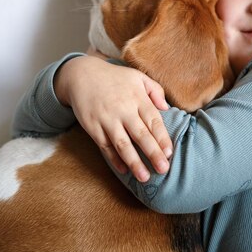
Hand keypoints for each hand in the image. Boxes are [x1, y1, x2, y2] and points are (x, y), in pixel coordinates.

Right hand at [54, 56, 172, 180]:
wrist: (81, 75)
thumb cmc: (115, 78)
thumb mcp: (137, 77)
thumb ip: (155, 90)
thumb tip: (167, 108)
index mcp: (137, 98)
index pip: (153, 121)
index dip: (162, 138)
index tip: (169, 153)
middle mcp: (123, 110)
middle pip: (140, 135)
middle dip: (153, 154)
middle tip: (163, 169)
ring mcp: (107, 120)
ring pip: (122, 144)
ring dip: (134, 162)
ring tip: (145, 177)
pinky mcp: (93, 127)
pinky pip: (105, 146)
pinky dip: (114, 159)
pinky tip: (124, 170)